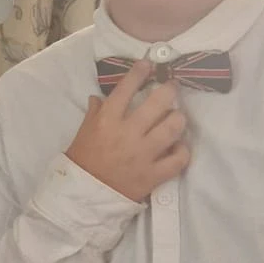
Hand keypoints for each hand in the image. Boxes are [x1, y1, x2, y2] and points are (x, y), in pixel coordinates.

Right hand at [65, 60, 188, 203]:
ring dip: (178, 119)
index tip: (149, 64)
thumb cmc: (82, 161)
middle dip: (169, 90)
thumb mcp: (82, 132)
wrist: (82, 198)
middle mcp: (127, 133)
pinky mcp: (153, 175)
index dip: (140, 72)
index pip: (126, 88)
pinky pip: (178, 159)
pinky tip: (178, 147)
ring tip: (177, 118)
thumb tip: (100, 97)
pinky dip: (182, 151)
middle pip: (158, 103)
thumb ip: (95, 113)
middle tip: (172, 88)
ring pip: (173, 128)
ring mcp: (143, 154)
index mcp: (107, 120)